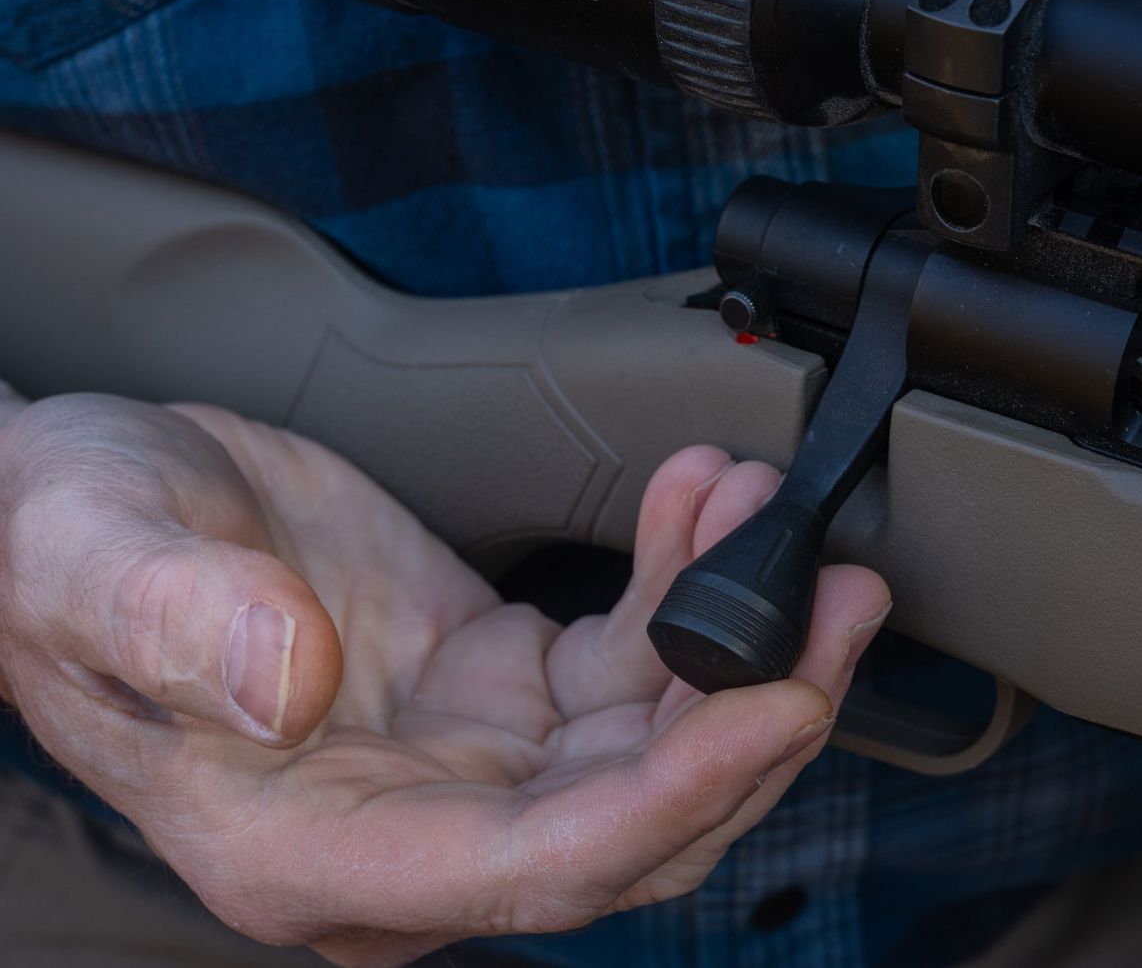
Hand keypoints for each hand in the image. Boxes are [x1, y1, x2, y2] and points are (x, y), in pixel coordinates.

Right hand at [0, 393, 889, 966]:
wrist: (92, 507)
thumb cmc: (67, 549)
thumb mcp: (88, 562)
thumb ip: (181, 627)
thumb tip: (292, 686)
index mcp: (315, 851)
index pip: (537, 869)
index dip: (672, 800)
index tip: (775, 703)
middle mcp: (413, 831)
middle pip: (637, 823)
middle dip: (754, 719)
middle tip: (836, 598)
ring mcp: (470, 766)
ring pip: (656, 744)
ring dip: (734, 635)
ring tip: (767, 512)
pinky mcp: (504, 689)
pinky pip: (628, 661)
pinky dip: (680, 584)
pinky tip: (699, 501)